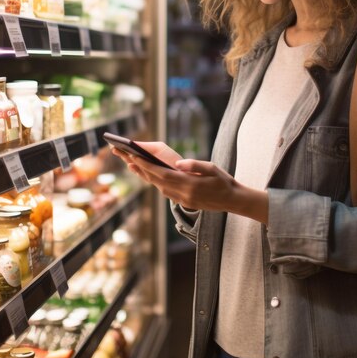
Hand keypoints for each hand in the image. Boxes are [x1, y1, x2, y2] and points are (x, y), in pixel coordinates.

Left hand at [110, 142, 267, 222]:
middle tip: (124, 156)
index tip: (132, 156)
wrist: (232, 200)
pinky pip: (164, 190)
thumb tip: (178, 163)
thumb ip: (195, 165)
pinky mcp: (183, 202)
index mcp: (188, 184)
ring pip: (158, 186)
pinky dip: (153, 181)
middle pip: (155, 180)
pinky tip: (148, 174)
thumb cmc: (224, 181)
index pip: (161, 174)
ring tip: (131, 163)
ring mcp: (182, 200)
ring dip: (144, 175)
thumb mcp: (213, 168)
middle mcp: (182, 194)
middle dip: (139, 167)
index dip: (145, 165)